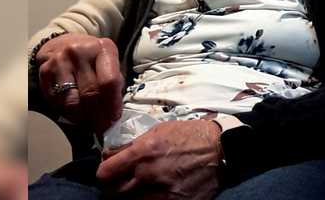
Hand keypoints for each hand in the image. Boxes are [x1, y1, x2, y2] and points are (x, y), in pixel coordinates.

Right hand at [36, 33, 123, 136]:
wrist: (62, 44)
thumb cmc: (91, 58)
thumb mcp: (108, 62)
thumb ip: (114, 83)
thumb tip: (113, 115)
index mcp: (102, 48)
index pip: (109, 82)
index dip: (112, 105)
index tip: (114, 119)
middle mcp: (79, 52)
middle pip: (90, 94)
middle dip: (99, 116)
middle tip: (103, 127)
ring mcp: (60, 61)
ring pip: (72, 102)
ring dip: (83, 118)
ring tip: (90, 122)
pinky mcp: (44, 72)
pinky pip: (58, 103)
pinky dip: (68, 114)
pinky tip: (75, 114)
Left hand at [97, 119, 222, 199]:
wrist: (220, 149)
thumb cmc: (189, 135)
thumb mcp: (159, 130)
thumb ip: (134, 144)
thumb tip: (113, 154)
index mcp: (143, 152)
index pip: (105, 173)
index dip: (104, 172)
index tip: (108, 171)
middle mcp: (149, 174)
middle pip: (114, 193)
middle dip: (114, 187)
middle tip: (120, 182)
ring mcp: (162, 193)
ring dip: (130, 197)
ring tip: (138, 188)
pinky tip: (152, 194)